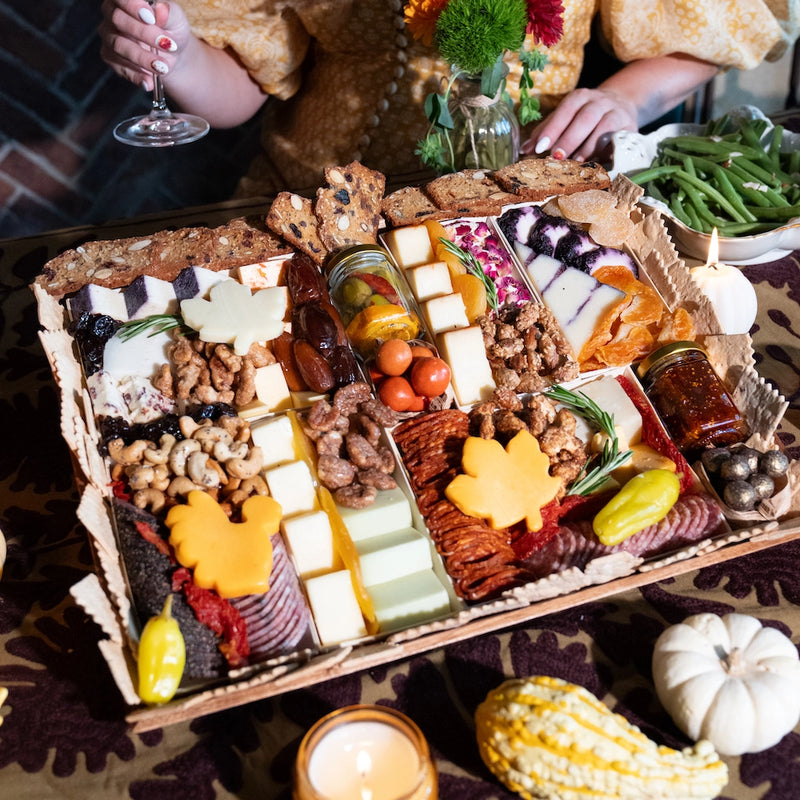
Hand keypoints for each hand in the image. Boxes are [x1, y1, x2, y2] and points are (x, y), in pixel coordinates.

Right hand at [99, 0, 194, 91]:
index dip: (132, 5)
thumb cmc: (172, 31)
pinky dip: (136, 75)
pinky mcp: (110, 56)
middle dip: (144, 34)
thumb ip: (169, 14)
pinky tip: (149, 82)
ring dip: (142, 58)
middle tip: (167, 45)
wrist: (172, 55)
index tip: (150, 17)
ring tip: (163, 67)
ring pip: (118, 45)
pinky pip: (118, 66)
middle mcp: (112, 14)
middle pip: (118, 20)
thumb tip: (161, 10)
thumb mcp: (177, 21)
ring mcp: (109, 36)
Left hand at [521, 87, 638, 162]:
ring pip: (605, 127)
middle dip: (570, 138)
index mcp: (580, 97)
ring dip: (589, 147)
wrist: (622, 104)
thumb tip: (524, 150)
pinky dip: (608, 151)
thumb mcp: (565, 118)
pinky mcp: (630, 127)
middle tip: (557, 157)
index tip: (540, 148)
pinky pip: (620, 139)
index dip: (553, 129)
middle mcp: (599, 101)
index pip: (565, 110)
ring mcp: (617, 113)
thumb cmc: (584, 116)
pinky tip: (598, 163)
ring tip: (576, 163)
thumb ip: (546, 132)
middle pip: (585, 117)